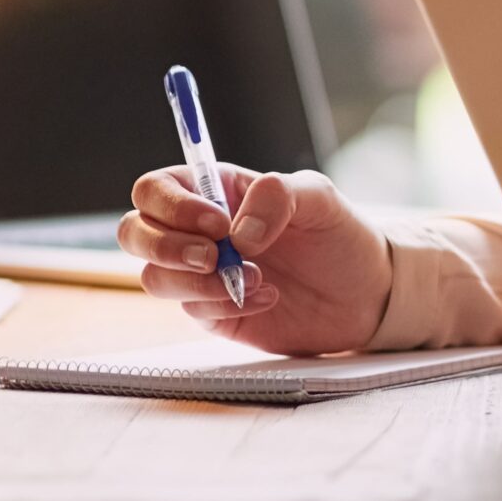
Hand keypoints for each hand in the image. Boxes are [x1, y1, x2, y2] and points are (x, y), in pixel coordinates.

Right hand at [118, 164, 393, 356]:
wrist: (367, 293)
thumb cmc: (339, 235)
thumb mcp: (319, 197)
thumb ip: (276, 196)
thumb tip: (238, 232)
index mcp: (217, 191)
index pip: (156, 188)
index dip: (171, 205)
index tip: (217, 222)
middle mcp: (199, 231)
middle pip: (134, 232)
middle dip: (165, 246)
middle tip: (215, 255)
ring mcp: (203, 273)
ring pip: (154, 277)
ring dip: (197, 281)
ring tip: (256, 278)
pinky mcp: (214, 312)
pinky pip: (193, 309)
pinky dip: (225, 304)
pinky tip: (268, 297)